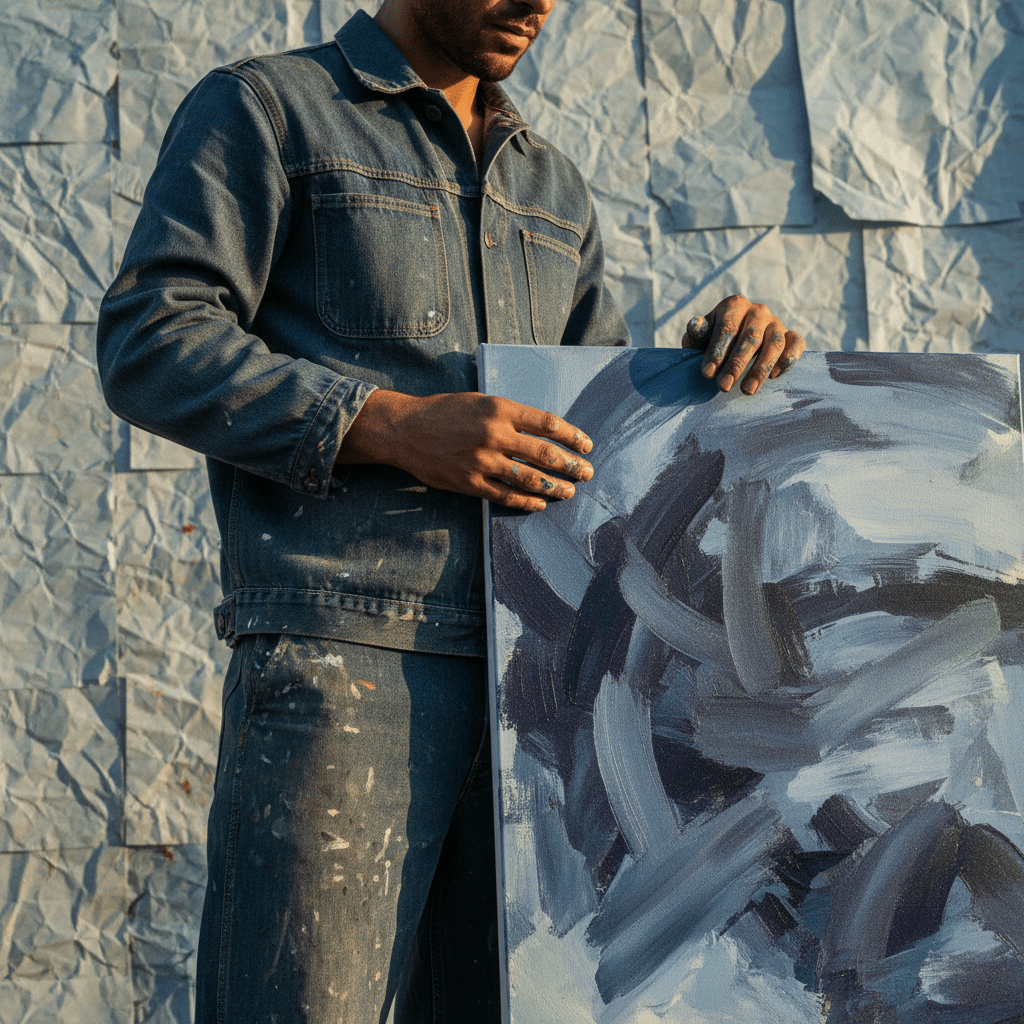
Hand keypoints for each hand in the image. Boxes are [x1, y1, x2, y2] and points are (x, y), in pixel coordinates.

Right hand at [336, 390, 593, 510]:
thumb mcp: (480, 401)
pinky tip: (540, 504)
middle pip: (544, 454)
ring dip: (554, 487)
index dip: (572, 436)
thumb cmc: (444, 411)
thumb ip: (510, 415)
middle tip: (587, 473)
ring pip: (529, 478)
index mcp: (500, 409)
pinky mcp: (470, 482)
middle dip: (571, 465)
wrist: (405, 430)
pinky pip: (505, 496)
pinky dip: (526, 501)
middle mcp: (494, 434)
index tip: (587, 446)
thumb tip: (543, 431)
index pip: (548, 424)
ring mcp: (482, 461)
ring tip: (568, 492)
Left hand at [682, 294, 805, 394]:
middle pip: (751, 337)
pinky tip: (774, 377)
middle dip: (736, 364)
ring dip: (761, 368)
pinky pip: (796, 344)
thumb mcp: (701, 338)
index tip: (707, 374)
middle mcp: (758, 311)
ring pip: (774, 343)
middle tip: (723, 386)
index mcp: (734, 306)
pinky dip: (788, 359)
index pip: (727, 328)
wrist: (735, 344)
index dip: (716, 352)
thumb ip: (697, 333)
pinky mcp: (791, 336)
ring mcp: (776, 323)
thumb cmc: (714, 342)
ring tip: (747, 390)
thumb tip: (694, 324)